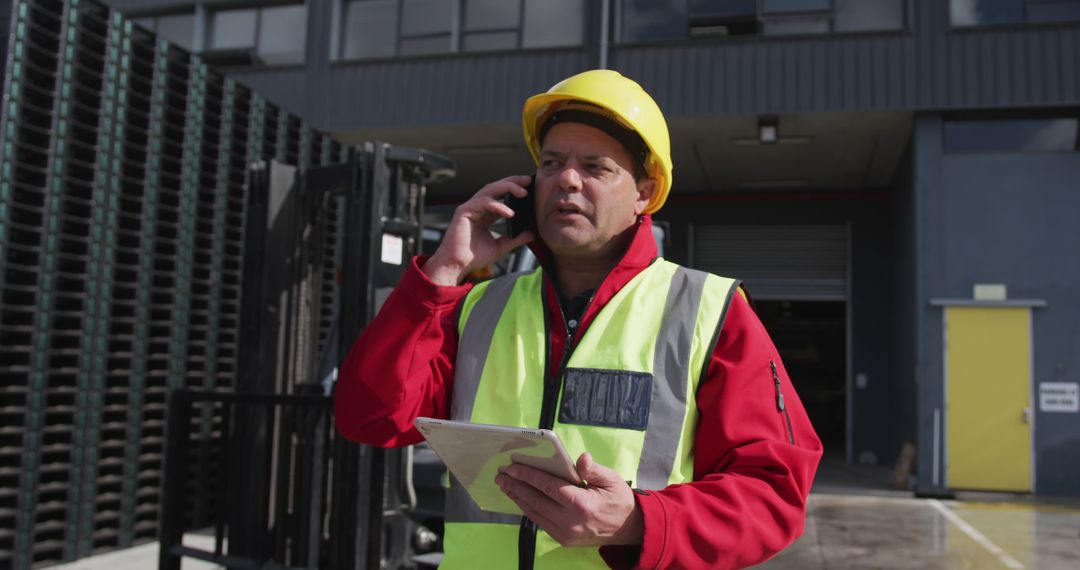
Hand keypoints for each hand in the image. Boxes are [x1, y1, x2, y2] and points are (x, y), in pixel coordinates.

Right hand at [422, 175, 534, 285]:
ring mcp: (470, 208)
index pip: (500, 195)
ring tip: (522, 192)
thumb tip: (531, 234)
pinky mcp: (464, 212)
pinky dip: (498, 205)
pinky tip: (510, 212)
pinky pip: (483, 203)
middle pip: (495, 187)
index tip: (529, 187)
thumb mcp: (501, 247)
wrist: (457, 265)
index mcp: (485, 214)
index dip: (514, 189)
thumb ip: (515, 239)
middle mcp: (477, 208)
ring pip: (489, 190)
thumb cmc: (474, 257)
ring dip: (507, 188)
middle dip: (512, 182)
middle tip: (527, 181)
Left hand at [495, 452, 643, 547]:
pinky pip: (540, 522)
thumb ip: (593, 469)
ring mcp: (566, 534)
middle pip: (535, 501)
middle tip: (501, 476)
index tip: (512, 467)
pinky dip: (528, 510)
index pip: (548, 487)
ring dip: (518, 498)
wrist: (628, 529)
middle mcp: (571, 521)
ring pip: (534, 514)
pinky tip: (521, 499)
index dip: (528, 476)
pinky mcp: (564, 539)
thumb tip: (581, 459)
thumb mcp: (611, 479)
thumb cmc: (619, 500)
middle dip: (516, 486)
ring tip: (506, 486)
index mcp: (582, 504)